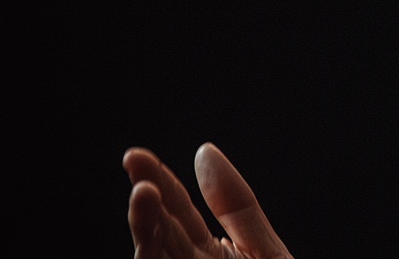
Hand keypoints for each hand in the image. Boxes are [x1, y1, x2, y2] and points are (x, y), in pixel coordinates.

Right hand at [123, 143, 292, 258]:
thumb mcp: (265, 248)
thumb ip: (236, 206)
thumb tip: (204, 150)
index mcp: (208, 256)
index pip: (177, 213)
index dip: (160, 182)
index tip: (136, 155)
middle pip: (161, 234)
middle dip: (147, 200)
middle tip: (133, 163)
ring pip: (154, 257)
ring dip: (147, 228)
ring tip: (145, 194)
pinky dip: (153, 257)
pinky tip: (151, 239)